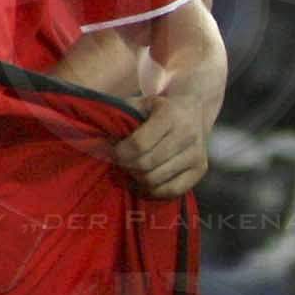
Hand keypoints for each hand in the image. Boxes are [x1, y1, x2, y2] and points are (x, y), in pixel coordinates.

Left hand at [116, 66, 217, 197]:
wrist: (194, 110)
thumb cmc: (157, 109)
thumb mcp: (139, 104)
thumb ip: (119, 118)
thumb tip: (94, 140)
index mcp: (170, 115)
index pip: (138, 145)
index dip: (120, 153)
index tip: (113, 151)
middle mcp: (188, 134)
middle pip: (146, 165)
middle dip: (127, 166)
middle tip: (121, 162)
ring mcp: (197, 154)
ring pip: (156, 180)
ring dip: (137, 178)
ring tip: (132, 170)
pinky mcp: (200, 169)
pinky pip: (171, 191)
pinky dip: (153, 190)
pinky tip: (144, 182)